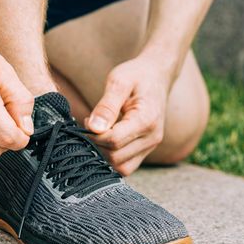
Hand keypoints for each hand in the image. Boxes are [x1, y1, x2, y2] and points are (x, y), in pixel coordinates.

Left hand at [86, 56, 172, 174]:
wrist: (156, 75)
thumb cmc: (136, 75)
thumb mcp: (119, 81)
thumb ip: (106, 106)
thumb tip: (94, 128)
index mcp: (146, 120)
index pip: (114, 141)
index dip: (94, 134)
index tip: (87, 121)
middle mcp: (152, 138)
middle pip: (115, 157)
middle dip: (97, 145)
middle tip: (91, 126)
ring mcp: (150, 147)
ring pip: (120, 167)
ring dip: (103, 154)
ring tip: (99, 134)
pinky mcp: (145, 151)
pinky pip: (126, 166)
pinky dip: (111, 158)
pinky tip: (105, 141)